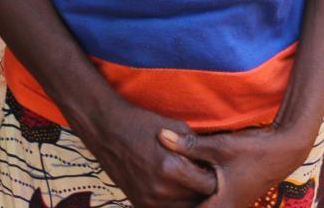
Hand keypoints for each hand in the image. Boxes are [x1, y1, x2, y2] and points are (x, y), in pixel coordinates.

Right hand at [74, 98, 217, 207]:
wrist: (107, 130)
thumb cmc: (143, 125)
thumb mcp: (176, 128)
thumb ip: (197, 148)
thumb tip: (216, 162)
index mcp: (171, 169)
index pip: (209, 185)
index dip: (214, 176)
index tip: (213, 167)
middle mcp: (159, 190)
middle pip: (198, 200)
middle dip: (203, 188)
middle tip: (202, 174)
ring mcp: (148, 200)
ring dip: (190, 198)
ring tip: (189, 181)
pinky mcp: (140, 204)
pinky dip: (173, 202)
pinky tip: (174, 187)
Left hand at [157, 123, 313, 207]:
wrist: (286, 150)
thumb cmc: (254, 149)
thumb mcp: (220, 146)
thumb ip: (189, 145)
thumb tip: (160, 136)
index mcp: (220, 206)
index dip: (167, 203)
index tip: (148, 197)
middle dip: (173, 201)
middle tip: (150, 193)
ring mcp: (230, 206)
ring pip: (199, 206)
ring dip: (184, 200)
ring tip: (161, 191)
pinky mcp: (232, 198)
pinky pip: (207, 203)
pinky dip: (194, 197)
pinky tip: (182, 186)